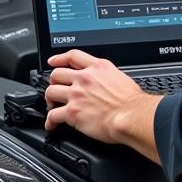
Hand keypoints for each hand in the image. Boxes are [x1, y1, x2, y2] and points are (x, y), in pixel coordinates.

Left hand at [44, 49, 161, 160]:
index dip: (60, 58)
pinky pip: (53, 115)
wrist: (132, 116)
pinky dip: (50, 121)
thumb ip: (106, 76)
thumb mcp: (120, 77)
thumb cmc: (132, 102)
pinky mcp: (73, 112)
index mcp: (97, 68)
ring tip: (53, 106)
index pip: (73, 56)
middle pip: (56, 74)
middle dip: (54, 83)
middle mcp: (84, 78)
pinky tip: (51, 125)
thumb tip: (103, 82)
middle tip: (56, 90)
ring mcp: (76, 95)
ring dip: (50, 100)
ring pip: (51, 92)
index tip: (53, 61)